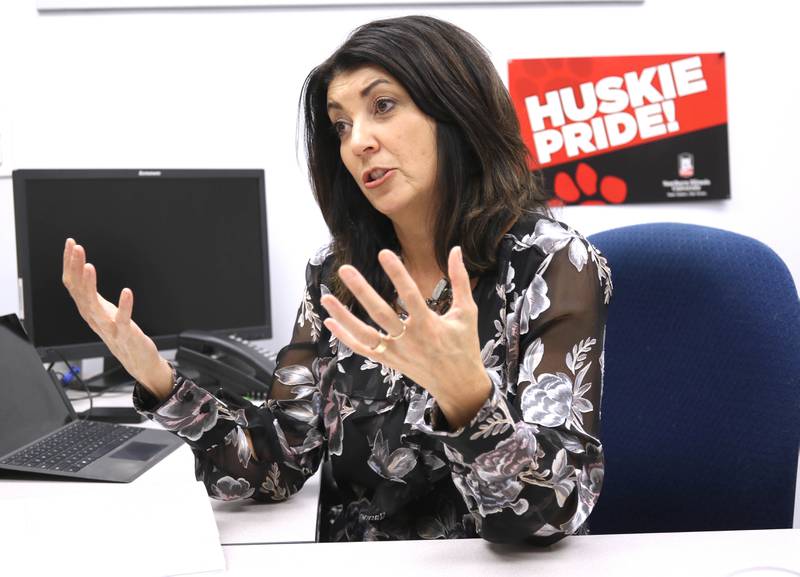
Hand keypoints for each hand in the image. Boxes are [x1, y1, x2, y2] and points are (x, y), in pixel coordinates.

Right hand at [62, 238, 172, 399]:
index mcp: (88, 309)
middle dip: (76, 268)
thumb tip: (81, 269)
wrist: (137, 360)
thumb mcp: (103, 309)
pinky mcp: (125, 334)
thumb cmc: (120, 332)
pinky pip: (122, 319)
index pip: (72, 284)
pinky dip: (124, 306)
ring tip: (89, 267)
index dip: (69, 263)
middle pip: (78, 291)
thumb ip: (92, 292)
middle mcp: (94, 317)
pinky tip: (127, 292)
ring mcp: (108, 327)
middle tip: (76, 248)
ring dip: (89, 285)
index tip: (71, 243)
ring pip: (92, 305)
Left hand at [320, 246, 490, 428]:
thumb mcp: (467, 312)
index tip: (384, 253)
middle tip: (345, 269)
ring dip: (344, 316)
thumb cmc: (464, 345)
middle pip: (380, 313)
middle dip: (361, 291)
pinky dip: (344, 337)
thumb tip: (456, 249)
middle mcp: (409, 340)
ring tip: (326, 297)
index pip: (410, 295)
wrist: (458, 386)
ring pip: (364, 335)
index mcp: (429, 325)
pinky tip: (329, 321)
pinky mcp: (388, 361)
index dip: (397, 274)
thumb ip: (460, 280)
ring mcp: (395, 353)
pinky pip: (362, 350)